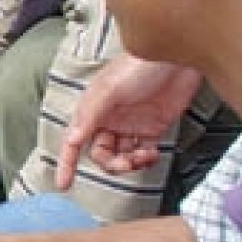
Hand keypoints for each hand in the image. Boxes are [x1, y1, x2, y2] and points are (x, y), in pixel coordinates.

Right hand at [56, 55, 201, 189]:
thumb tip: (72, 139)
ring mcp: (130, 124)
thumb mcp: (110, 89)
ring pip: (122, 156)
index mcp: (92, 110)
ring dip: (131, 162)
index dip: (66, 162)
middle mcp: (108, 119)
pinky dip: (146, 158)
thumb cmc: (140, 65)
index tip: (63, 183)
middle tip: (126, 163)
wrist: (178, 58)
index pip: (74, 141)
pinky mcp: (152, 127)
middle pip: (101, 154)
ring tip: (142, 156)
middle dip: (112, 164)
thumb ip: (91, 115)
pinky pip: (143, 152)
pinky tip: (151, 154)